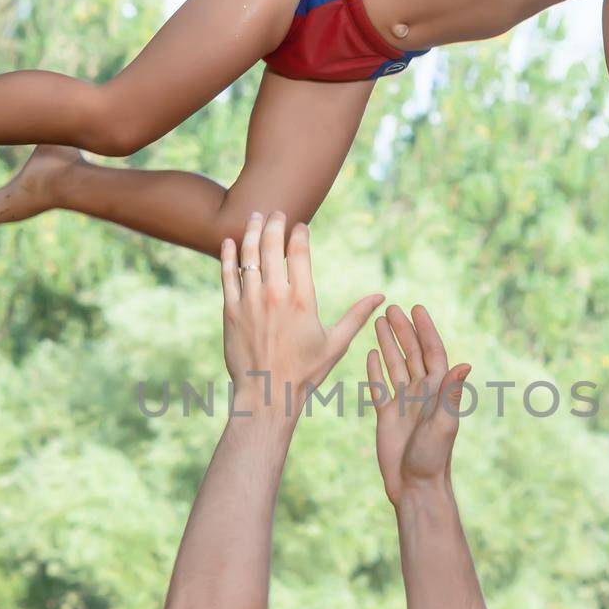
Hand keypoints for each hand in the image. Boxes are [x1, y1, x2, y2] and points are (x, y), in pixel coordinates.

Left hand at [221, 212, 383, 420]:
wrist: (266, 395)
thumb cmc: (304, 373)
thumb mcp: (336, 344)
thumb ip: (356, 316)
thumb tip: (380, 297)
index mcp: (302, 300)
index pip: (299, 253)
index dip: (299, 234)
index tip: (300, 226)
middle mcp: (275, 295)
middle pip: (272, 246)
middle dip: (275, 224)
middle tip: (277, 213)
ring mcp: (250, 301)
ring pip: (249, 255)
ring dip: (253, 232)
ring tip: (256, 217)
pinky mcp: (231, 311)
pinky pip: (228, 275)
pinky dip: (228, 256)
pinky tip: (230, 242)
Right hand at [367, 304, 471, 505]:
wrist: (415, 486)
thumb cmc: (433, 458)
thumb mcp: (444, 423)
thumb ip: (451, 393)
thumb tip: (464, 364)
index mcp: (438, 390)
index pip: (432, 352)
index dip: (425, 330)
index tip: (416, 308)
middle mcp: (422, 392)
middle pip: (412, 353)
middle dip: (403, 330)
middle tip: (391, 307)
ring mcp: (404, 403)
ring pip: (395, 365)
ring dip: (388, 343)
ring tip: (378, 322)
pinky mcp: (387, 415)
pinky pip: (380, 386)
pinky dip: (375, 370)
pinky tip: (371, 354)